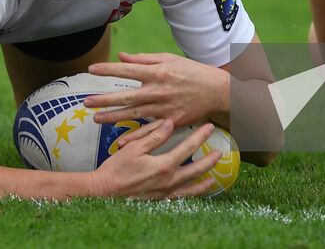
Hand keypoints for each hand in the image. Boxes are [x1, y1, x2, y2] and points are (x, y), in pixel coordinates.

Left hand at [85, 52, 227, 128]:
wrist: (217, 90)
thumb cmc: (192, 71)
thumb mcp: (169, 59)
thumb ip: (144, 59)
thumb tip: (121, 56)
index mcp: (158, 72)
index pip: (127, 69)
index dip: (108, 70)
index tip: (91, 69)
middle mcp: (159, 90)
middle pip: (127, 95)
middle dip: (105, 99)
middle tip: (86, 102)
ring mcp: (165, 108)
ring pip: (134, 114)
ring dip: (114, 117)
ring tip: (96, 119)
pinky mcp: (172, 122)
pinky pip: (150, 131)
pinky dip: (136, 138)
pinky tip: (121, 141)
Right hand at [89, 119, 220, 199]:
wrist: (104, 192)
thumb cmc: (116, 168)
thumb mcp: (134, 147)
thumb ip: (154, 135)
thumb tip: (170, 124)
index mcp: (164, 166)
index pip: (187, 148)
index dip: (200, 136)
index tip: (209, 127)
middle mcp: (168, 181)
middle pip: (195, 170)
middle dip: (209, 160)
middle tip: (220, 152)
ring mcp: (165, 193)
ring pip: (190, 188)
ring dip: (203, 183)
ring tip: (213, 179)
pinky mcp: (159, 200)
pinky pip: (180, 198)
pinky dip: (189, 196)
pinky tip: (192, 193)